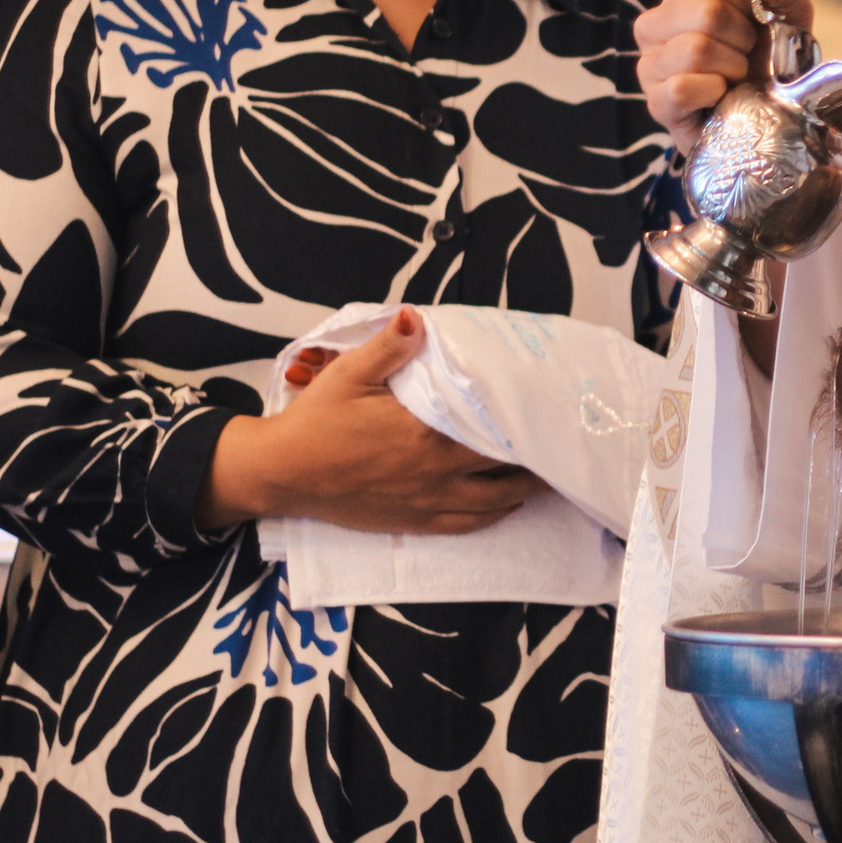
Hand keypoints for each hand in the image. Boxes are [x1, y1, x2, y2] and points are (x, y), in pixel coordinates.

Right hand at [200, 308, 546, 534]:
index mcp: (426, 436)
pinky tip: (507, 505)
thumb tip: (418, 318)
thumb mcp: (349, 373)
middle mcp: (435, 473)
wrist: (283, 472)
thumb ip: (390, 346)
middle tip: (558, 442)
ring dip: (523, 490)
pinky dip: (494, 515)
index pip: (493, 432)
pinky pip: (467, 524)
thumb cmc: (315, 421)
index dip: (526, 425)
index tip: (550, 413)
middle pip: (504, 470)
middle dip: (535, 458)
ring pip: (493, 503)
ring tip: (546, 474)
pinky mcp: (414, 521)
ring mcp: (427, 502)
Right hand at [633, 0, 816, 146]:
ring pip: (694, 50)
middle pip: (706, 11)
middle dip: (742, 37)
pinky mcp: (657, 103)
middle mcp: (655, 23)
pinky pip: (682, 88)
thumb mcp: (789, 10)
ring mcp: (650, 64)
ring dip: (732, 67)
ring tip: (735, 76)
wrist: (776, 110)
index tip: (751, 19)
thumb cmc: (772, 53)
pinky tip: (720, 96)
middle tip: (745, 53)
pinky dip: (714, 92)